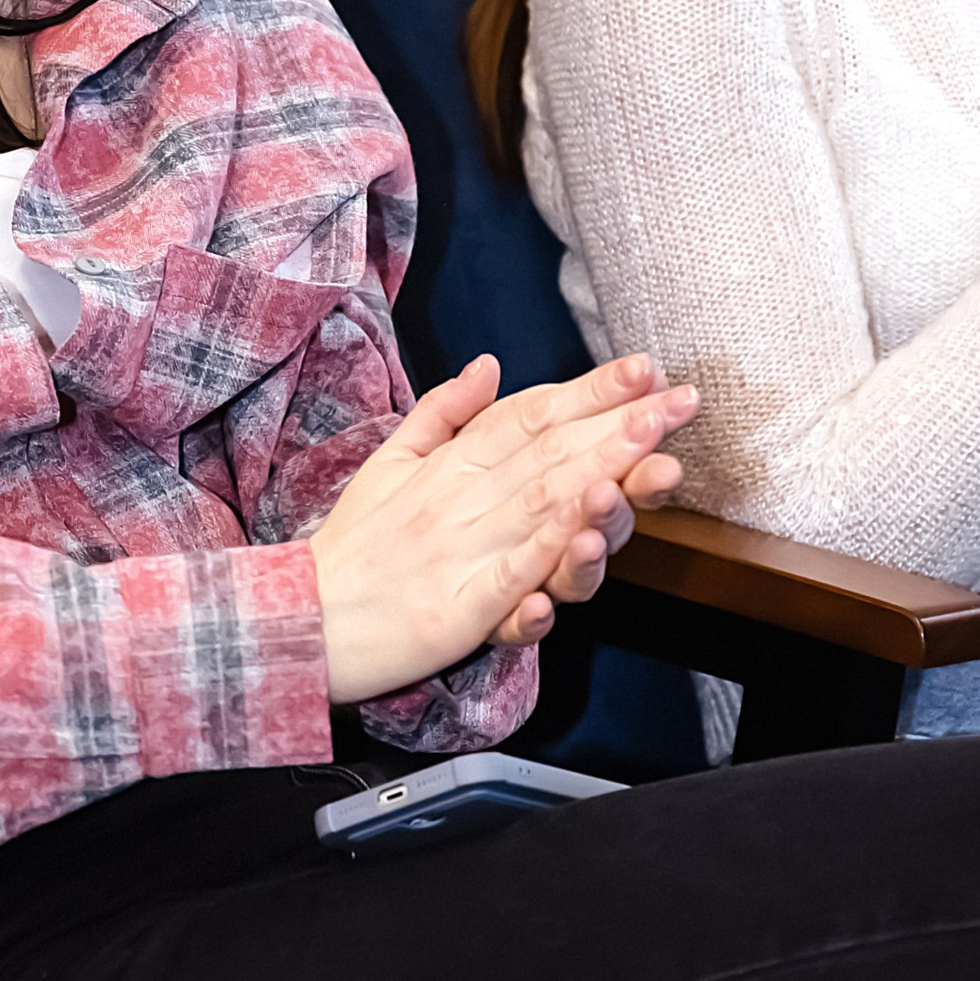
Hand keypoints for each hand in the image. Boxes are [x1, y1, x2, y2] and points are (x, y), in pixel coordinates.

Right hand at [308, 351, 697, 706]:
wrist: (301, 617)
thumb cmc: (352, 545)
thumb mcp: (389, 462)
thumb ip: (444, 413)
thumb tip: (489, 363)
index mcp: (449, 464)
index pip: (530, 415)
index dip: (591, 389)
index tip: (644, 367)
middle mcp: (459, 497)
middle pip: (550, 453)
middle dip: (621, 424)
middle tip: (678, 401)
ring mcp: (461, 549)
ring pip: (541, 504)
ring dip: (601, 473)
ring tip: (652, 450)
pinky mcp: (460, 605)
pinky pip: (512, 574)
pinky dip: (550, 551)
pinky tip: (589, 531)